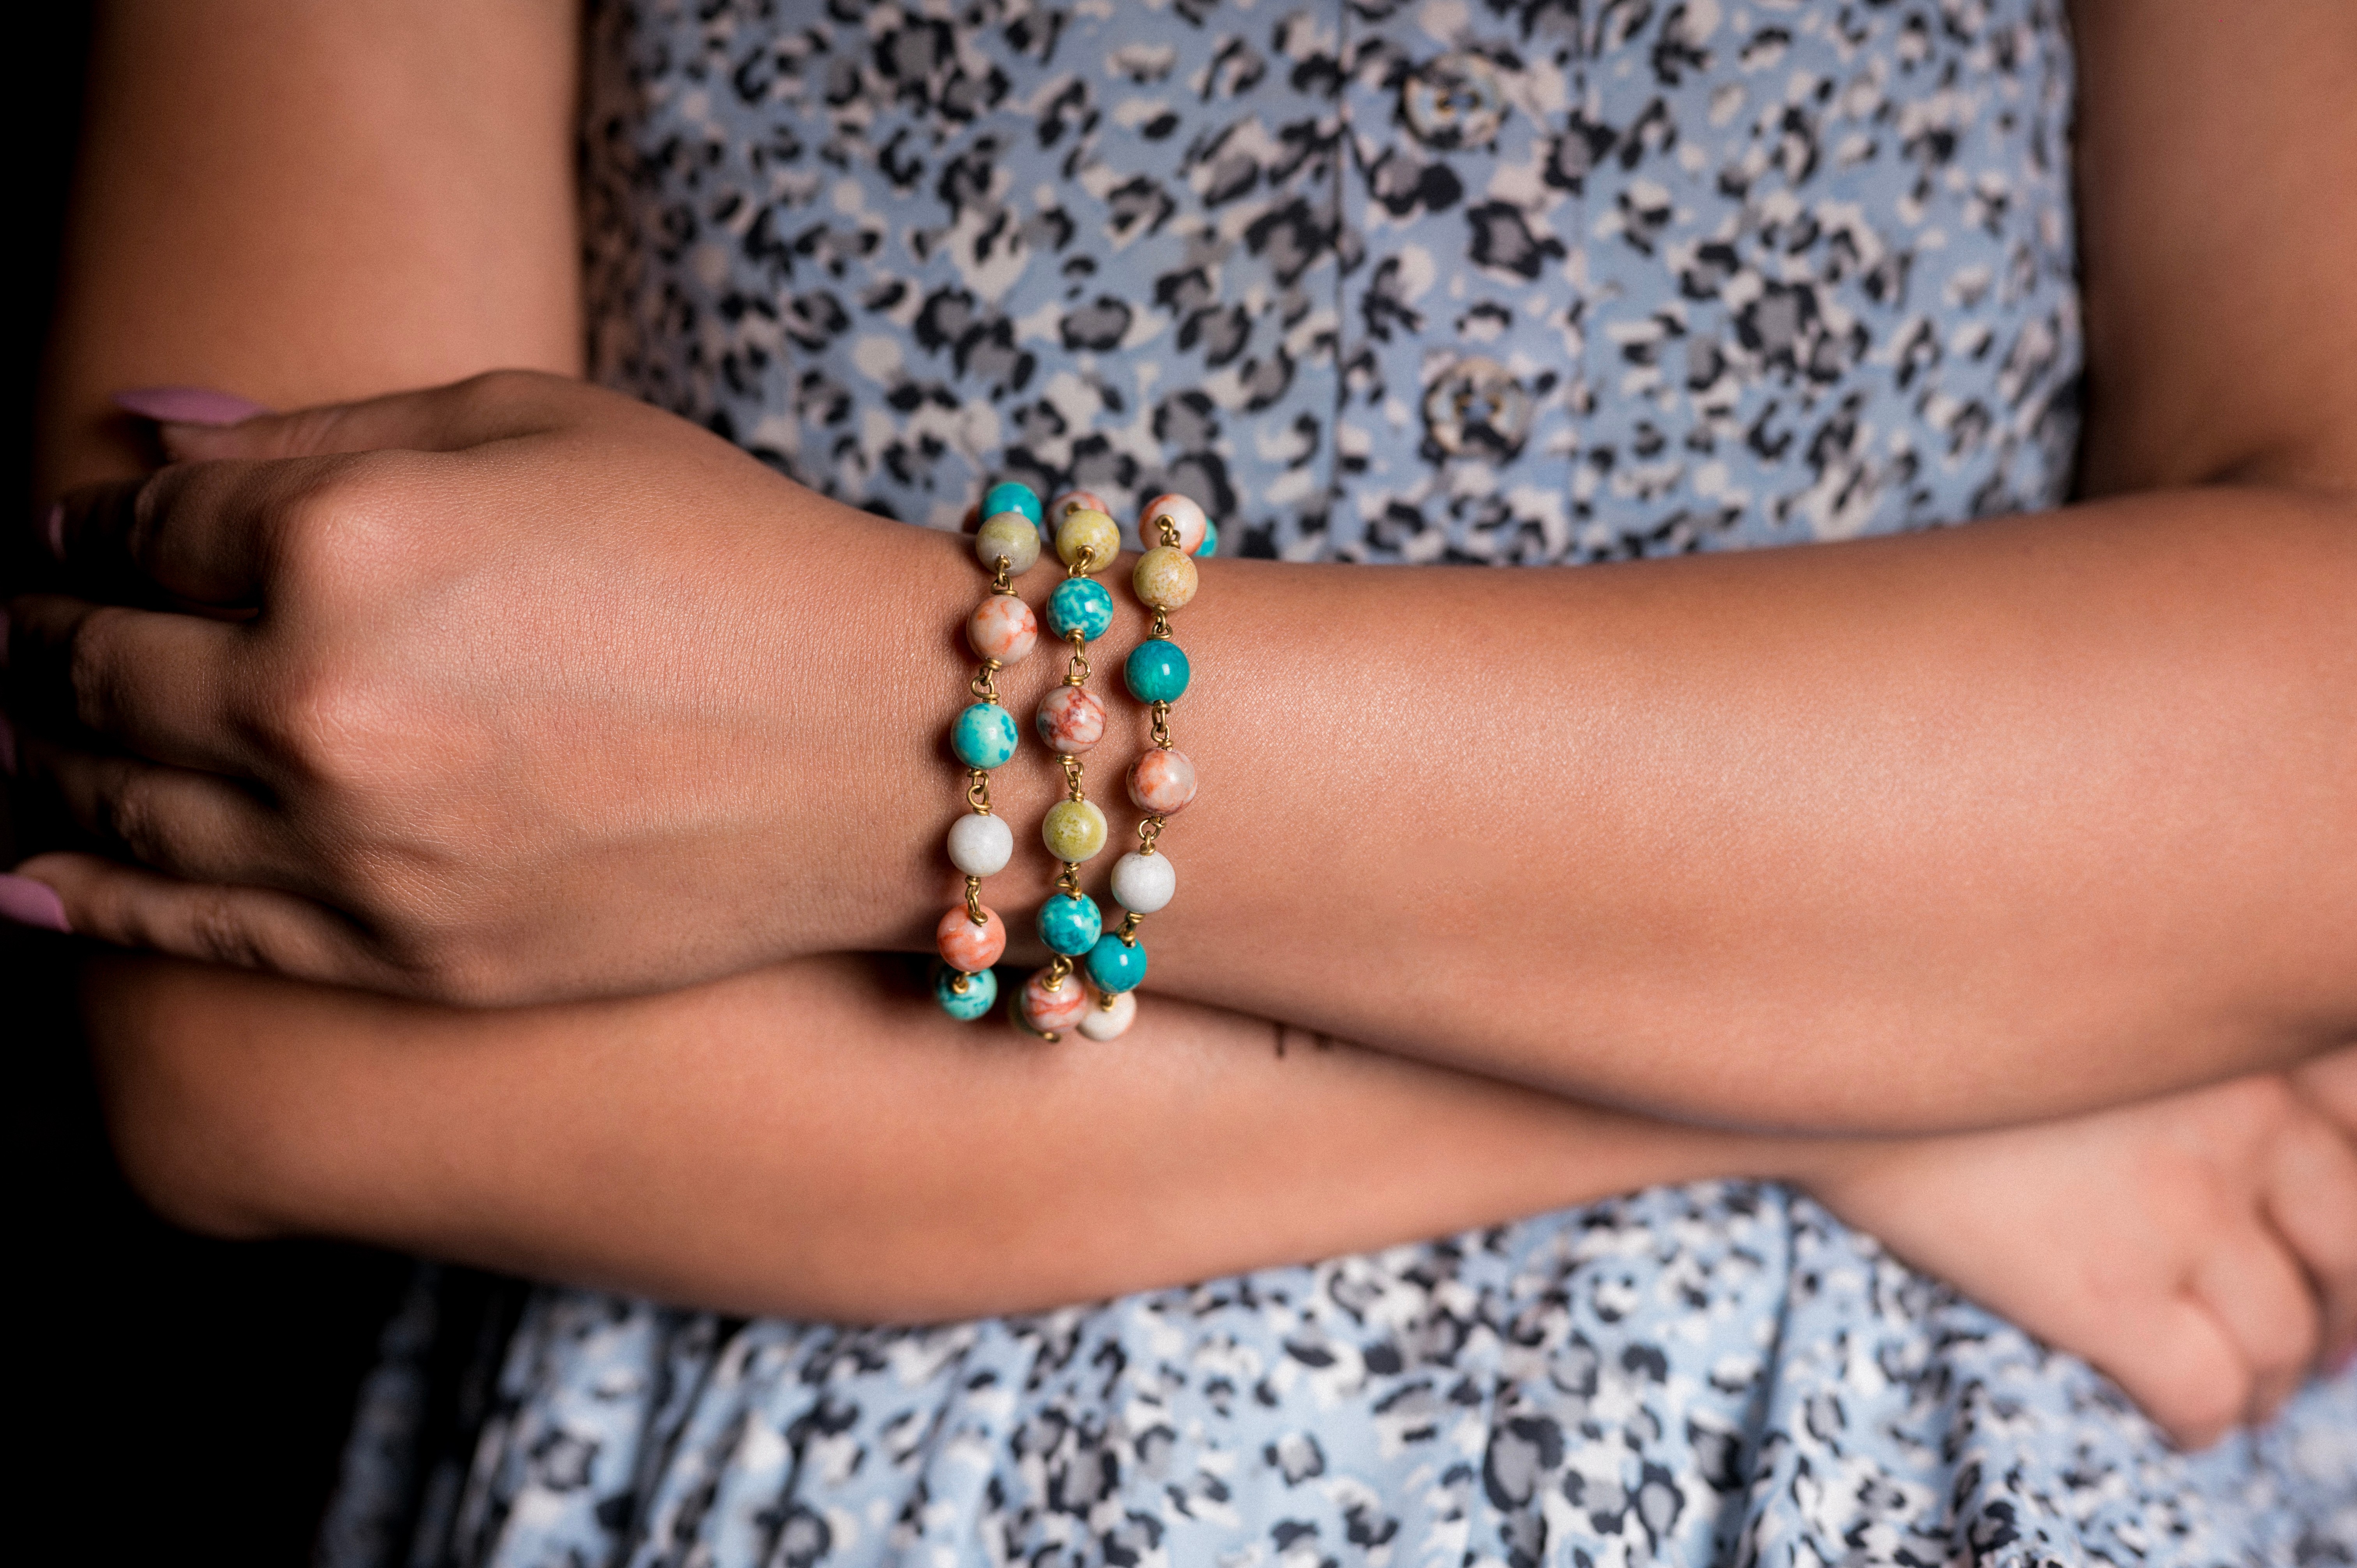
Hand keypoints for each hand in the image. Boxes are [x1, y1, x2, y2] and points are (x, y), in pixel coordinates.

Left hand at [5, 372, 934, 1002]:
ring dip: (39, 763)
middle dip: (44, 643)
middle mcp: (316, 701)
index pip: (135, 529)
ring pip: (109, 808)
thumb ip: (320, 430)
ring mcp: (357, 850)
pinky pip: (189, 927)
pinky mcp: (408, 958)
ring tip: (16, 744)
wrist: (886, 746)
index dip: (98, 529)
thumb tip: (137, 438)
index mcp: (343, 537)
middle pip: (91, 670)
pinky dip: (85, 897)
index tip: (94, 539)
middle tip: (32, 637)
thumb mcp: (537, 424)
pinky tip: (23, 875)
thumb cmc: (728, 556)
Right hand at [1800, 1046, 2356, 1448]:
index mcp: (2233, 1036)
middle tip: (2316, 1333)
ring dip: (2275, 1377)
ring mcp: (2179, 1210)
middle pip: (2351, 1244)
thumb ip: (2165, 1023)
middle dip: (2342, 1304)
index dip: (2355, 1196)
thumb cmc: (1934, 999)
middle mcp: (2239, 1116)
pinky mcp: (2107, 1293)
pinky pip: (2207, 1391)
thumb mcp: (2082, 979)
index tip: (2325, 1231)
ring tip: (2246, 1388)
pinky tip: (2185, 1421)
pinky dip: (2211, 1421)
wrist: (1820, 1048)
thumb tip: (2222, 1098)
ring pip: (2285, 1336)